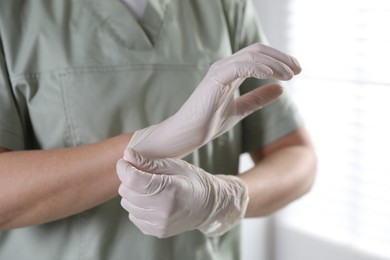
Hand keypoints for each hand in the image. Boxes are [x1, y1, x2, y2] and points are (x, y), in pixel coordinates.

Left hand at [116, 149, 248, 237]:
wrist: (208, 205)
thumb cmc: (192, 181)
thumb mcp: (174, 165)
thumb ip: (148, 162)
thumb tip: (127, 155)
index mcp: (169, 190)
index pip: (132, 179)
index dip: (124, 167)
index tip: (126, 161)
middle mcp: (163, 210)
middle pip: (126, 191)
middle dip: (129, 179)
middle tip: (143, 174)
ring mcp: (159, 224)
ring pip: (127, 203)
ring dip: (133, 193)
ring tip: (150, 188)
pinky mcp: (155, 231)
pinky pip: (133, 215)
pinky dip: (138, 206)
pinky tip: (152, 200)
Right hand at [128, 43, 300, 158]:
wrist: (188, 134)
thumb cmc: (209, 122)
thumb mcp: (241, 109)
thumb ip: (258, 98)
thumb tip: (281, 89)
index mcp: (231, 72)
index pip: (258, 56)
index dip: (279, 60)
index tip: (295, 71)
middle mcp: (225, 67)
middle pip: (257, 50)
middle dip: (281, 57)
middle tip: (298, 69)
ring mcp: (219, 71)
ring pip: (251, 56)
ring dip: (274, 63)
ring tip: (290, 75)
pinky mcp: (215, 79)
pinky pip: (240, 66)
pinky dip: (258, 68)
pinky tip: (272, 76)